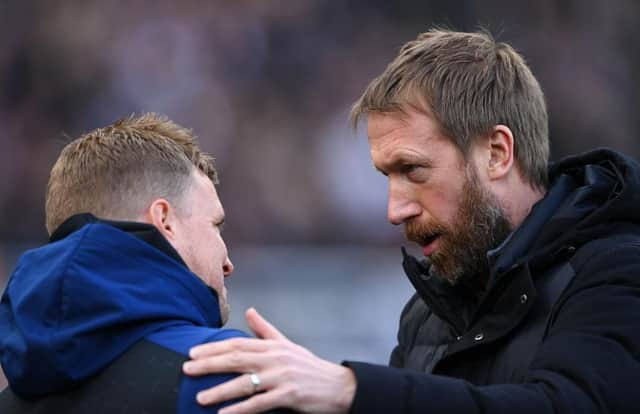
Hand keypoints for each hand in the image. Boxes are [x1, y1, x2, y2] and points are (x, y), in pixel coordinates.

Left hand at [182, 308, 355, 413]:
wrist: (338, 386)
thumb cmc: (309, 367)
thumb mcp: (288, 345)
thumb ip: (265, 330)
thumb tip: (249, 311)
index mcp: (273, 346)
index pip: (238, 343)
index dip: (214, 347)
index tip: (192, 352)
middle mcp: (275, 359)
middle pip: (237, 359)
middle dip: (209, 364)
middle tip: (186, 369)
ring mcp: (282, 377)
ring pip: (245, 383)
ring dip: (220, 390)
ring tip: (200, 397)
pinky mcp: (289, 396)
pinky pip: (259, 404)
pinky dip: (240, 409)